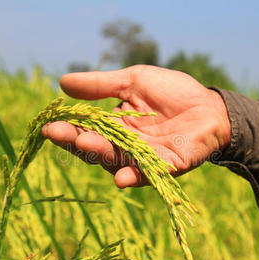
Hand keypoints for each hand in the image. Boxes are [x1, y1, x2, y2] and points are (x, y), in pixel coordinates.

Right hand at [42, 65, 229, 187]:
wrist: (209, 104)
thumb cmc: (172, 92)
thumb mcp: (133, 82)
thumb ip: (100, 86)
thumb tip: (61, 82)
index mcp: (116, 127)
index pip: (87, 130)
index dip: (69, 128)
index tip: (49, 124)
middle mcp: (126, 146)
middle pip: (97, 148)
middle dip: (76, 141)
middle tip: (56, 133)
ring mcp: (145, 158)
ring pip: (118, 160)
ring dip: (101, 154)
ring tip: (84, 142)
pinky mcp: (168, 166)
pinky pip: (149, 174)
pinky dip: (135, 177)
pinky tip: (121, 177)